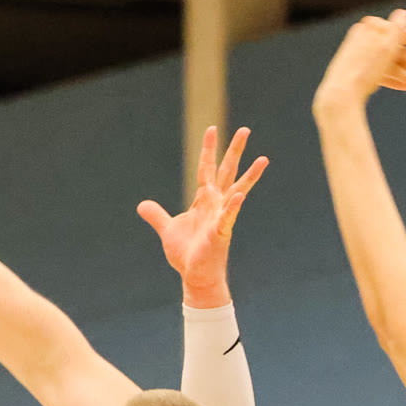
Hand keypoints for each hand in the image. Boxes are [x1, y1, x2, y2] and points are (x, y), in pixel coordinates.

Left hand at [137, 125, 268, 308]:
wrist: (195, 277)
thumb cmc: (187, 255)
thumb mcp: (168, 229)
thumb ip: (157, 215)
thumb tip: (142, 205)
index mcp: (203, 200)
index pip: (207, 168)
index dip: (208, 149)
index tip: (211, 129)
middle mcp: (216, 204)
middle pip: (227, 171)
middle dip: (235, 151)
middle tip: (245, 130)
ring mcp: (221, 217)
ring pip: (237, 190)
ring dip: (250, 175)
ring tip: (263, 159)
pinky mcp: (220, 233)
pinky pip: (228, 217)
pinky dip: (232, 207)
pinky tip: (239, 195)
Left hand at [313, 8, 405, 114]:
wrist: (339, 96)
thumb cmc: (362, 72)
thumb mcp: (385, 47)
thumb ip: (398, 28)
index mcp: (374, 27)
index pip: (405, 33)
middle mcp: (368, 39)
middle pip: (400, 54)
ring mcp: (363, 56)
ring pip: (393, 66)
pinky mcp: (359, 71)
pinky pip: (383, 74)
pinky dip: (396, 81)